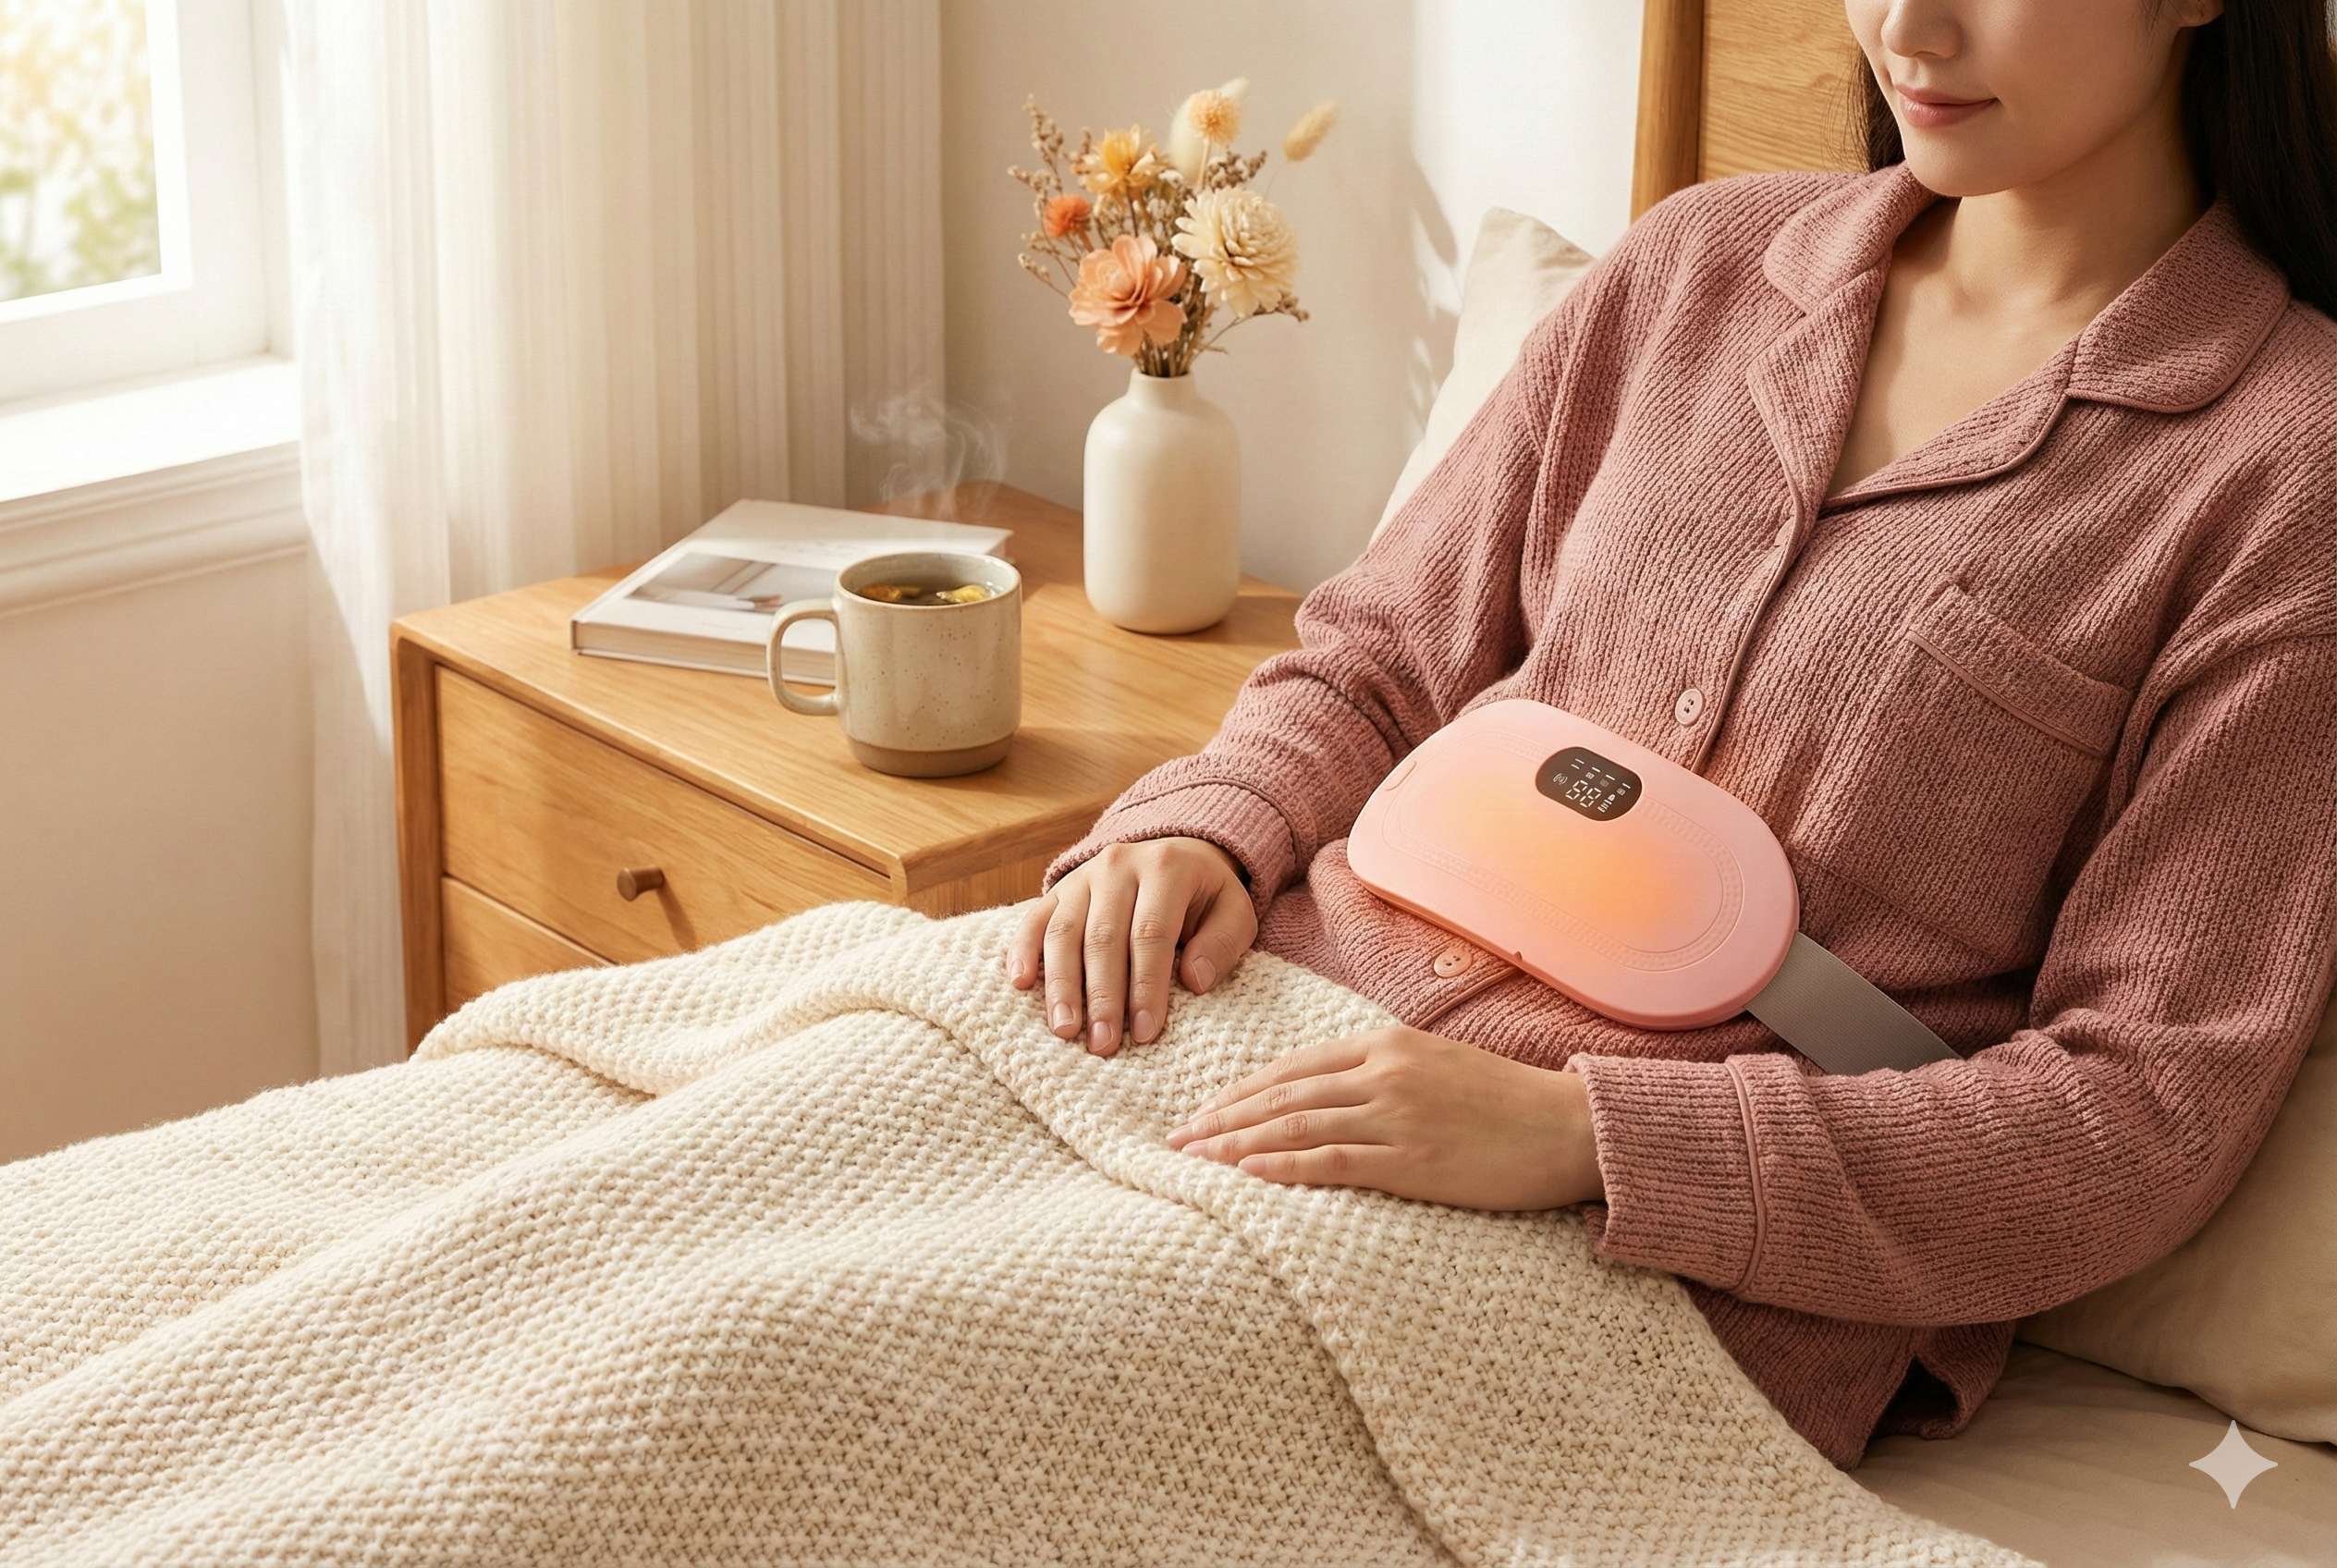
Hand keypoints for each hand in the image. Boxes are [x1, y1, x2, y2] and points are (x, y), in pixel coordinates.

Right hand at [1005, 837, 1257, 1056]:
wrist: (1175, 853)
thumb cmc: (1205, 898)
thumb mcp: (1234, 912)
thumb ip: (1222, 943)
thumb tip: (1193, 980)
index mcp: (1166, 868)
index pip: (1151, 933)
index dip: (1147, 985)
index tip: (1146, 1032)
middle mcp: (1119, 866)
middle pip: (1103, 937)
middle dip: (1102, 996)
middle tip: (1103, 1044)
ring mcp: (1083, 877)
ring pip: (1064, 932)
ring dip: (1062, 984)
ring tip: (1065, 1029)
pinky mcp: (1058, 889)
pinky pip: (1034, 919)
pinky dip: (1022, 950)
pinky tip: (1019, 983)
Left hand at [1165, 1026, 1604, 1210]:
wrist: (1568, 1129)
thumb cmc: (1505, 1102)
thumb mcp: (1436, 1064)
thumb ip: (1381, 1070)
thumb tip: (1327, 1092)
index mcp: (1386, 1043)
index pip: (1292, 1068)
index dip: (1240, 1092)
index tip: (1203, 1111)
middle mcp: (1382, 1073)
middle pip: (1281, 1096)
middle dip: (1222, 1118)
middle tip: (1177, 1140)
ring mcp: (1395, 1116)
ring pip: (1295, 1128)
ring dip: (1237, 1145)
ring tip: (1195, 1162)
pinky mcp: (1410, 1160)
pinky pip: (1331, 1163)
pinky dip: (1283, 1168)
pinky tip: (1247, 1177)